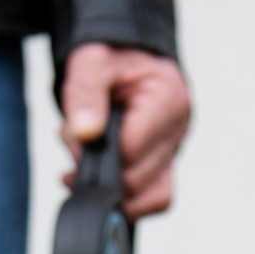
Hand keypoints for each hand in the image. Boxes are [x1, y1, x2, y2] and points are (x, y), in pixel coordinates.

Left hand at [60, 44, 190, 218]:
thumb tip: (85, 134)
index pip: (132, 150)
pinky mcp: (165, 166)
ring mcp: (174, 151)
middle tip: (77, 144)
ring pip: (150, 197)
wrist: (124, 55)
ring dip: (113, 189)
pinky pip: (153, 198)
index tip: (78, 136)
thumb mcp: (91, 62)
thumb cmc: (111, 57)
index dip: (99, 152)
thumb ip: (85, 95)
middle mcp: (177, 129)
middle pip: (139, 179)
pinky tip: (101, 177)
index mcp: (167, 99)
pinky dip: (125, 196)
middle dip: (101, 169)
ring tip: (86, 164)